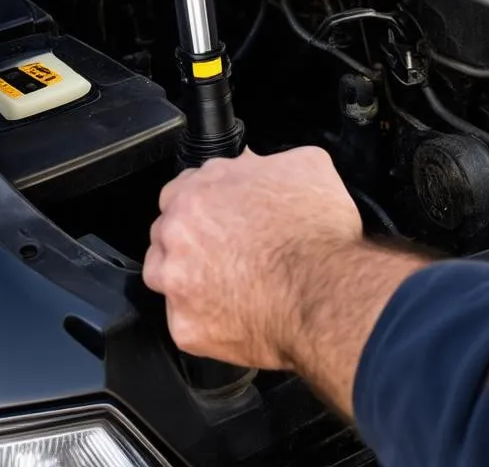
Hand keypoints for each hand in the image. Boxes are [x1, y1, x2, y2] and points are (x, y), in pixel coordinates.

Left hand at [143, 147, 363, 369]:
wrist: (323, 290)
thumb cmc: (317, 232)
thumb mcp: (309, 166)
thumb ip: (272, 162)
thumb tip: (263, 165)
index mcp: (201, 191)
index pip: (179, 189)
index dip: (205, 199)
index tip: (220, 210)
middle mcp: (179, 233)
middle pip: (167, 232)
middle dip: (192, 237)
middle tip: (229, 247)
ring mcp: (177, 282)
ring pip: (165, 275)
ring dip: (188, 275)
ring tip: (227, 281)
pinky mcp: (185, 326)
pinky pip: (185, 320)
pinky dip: (207, 317)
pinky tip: (236, 310)